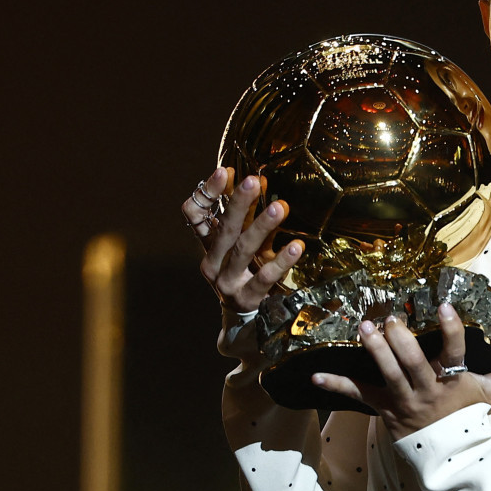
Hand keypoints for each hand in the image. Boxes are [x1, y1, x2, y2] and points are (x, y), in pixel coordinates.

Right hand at [181, 167, 302, 311]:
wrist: (246, 319)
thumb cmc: (245, 271)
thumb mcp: (241, 243)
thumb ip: (247, 216)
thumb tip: (259, 180)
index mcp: (206, 245)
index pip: (194, 214)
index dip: (208, 193)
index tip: (226, 171)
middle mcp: (212, 263)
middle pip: (223, 229)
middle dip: (239, 203)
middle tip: (253, 180)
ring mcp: (227, 282)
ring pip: (243, 250)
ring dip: (262, 227)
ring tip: (280, 207)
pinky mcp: (247, 298)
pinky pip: (265, 277)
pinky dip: (281, 261)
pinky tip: (296, 246)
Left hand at [313, 303, 490, 440]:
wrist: (454, 456)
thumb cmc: (472, 417)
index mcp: (455, 381)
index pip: (456, 351)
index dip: (451, 329)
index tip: (444, 306)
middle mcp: (428, 390)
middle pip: (413, 363)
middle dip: (400, 340)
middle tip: (389, 319)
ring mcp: (404, 401)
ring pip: (388, 374)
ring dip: (374, 350)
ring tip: (364, 327)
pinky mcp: (385, 410)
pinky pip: (358, 396)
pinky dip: (336, 386)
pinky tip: (315, 376)